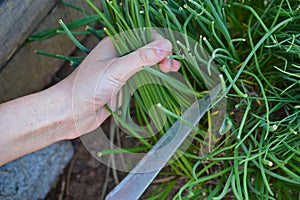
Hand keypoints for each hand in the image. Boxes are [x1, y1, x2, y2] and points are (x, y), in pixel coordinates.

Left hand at [60, 32, 179, 138]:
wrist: (69, 113)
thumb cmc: (87, 87)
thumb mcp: (116, 70)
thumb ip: (141, 58)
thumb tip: (166, 46)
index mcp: (114, 44)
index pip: (143, 36)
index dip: (158, 43)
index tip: (169, 54)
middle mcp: (118, 56)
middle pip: (146, 51)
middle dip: (161, 56)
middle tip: (172, 66)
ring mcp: (120, 73)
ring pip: (144, 66)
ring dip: (158, 68)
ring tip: (172, 71)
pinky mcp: (121, 88)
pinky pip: (140, 81)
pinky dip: (151, 80)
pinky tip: (161, 82)